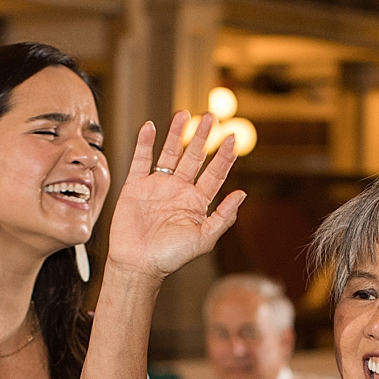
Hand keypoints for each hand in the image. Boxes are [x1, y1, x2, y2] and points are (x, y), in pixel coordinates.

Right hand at [106, 112, 245, 283]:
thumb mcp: (204, 239)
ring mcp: (157, 186)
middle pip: (193, 157)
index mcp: (196, 203)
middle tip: (210, 117)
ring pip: (169, 154)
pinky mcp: (135, 186)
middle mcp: (178, 191)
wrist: (138, 264)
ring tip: (184, 114)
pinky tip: (150, 127)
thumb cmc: (170, 257)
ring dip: (176, 134)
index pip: (214, 174)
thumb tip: (242, 194)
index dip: (224, 156)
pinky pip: (141, 160)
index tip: (232, 138)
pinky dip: (144, 143)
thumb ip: (223, 217)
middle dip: (202, 137)